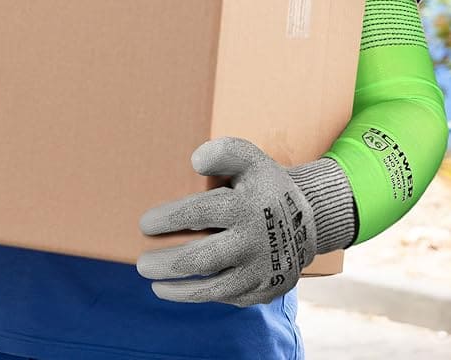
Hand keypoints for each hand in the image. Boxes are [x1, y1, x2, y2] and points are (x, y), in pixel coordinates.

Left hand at [137, 138, 354, 306]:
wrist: (308, 219)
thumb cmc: (262, 186)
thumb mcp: (249, 160)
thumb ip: (223, 153)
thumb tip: (196, 161)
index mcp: (247, 207)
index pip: (200, 213)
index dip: (169, 219)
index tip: (145, 225)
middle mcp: (256, 242)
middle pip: (203, 258)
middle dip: (168, 263)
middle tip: (142, 264)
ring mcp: (263, 270)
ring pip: (216, 288)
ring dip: (181, 290)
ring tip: (155, 285)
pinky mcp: (267, 290)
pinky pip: (229, 298)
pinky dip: (204, 296)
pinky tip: (182, 290)